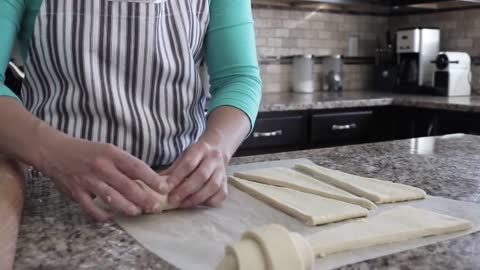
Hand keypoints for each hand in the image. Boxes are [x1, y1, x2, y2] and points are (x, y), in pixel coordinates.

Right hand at [37, 135, 168, 220]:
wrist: (54, 151)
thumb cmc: (87, 151)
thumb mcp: (108, 150)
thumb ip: (124, 165)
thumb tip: (147, 180)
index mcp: (111, 154)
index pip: (137, 167)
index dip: (152, 179)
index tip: (164, 188)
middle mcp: (101, 167)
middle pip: (128, 186)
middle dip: (144, 199)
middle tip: (155, 207)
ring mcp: (88, 181)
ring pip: (112, 199)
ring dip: (128, 208)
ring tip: (138, 212)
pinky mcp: (76, 192)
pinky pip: (92, 209)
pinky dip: (103, 215)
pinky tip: (113, 217)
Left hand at [160, 140, 227, 207]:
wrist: (218, 149)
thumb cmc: (196, 156)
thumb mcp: (183, 156)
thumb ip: (171, 170)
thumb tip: (154, 184)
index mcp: (201, 149)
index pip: (188, 164)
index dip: (177, 177)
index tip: (165, 188)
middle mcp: (214, 158)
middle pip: (201, 176)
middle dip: (185, 190)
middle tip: (172, 200)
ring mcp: (222, 170)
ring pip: (212, 186)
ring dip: (196, 198)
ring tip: (182, 204)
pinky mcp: (227, 182)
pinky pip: (221, 194)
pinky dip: (209, 201)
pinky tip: (198, 204)